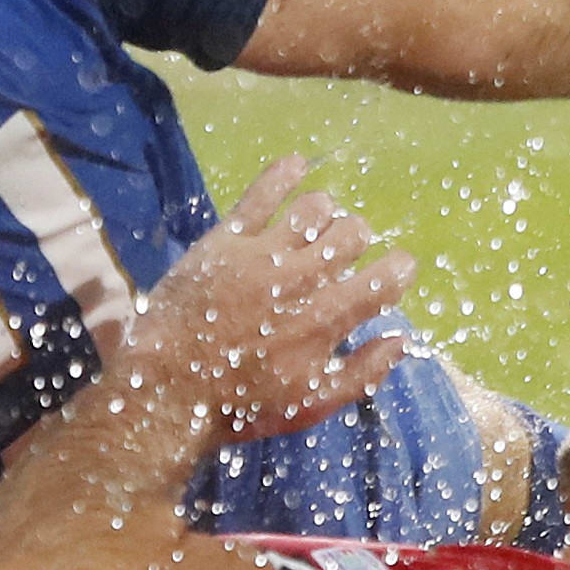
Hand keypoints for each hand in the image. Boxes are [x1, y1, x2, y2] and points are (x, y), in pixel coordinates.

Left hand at [113, 156, 413, 444]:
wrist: (168, 389)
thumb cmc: (241, 405)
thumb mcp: (311, 405)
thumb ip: (362, 373)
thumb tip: (401, 340)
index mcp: (327, 320)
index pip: (384, 279)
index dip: (398, 269)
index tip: (395, 268)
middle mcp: (302, 279)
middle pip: (351, 234)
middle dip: (357, 239)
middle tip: (343, 251)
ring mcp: (263, 255)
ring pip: (314, 209)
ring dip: (324, 213)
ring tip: (315, 225)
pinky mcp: (226, 241)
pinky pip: (262, 194)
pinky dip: (284, 173)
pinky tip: (296, 164)